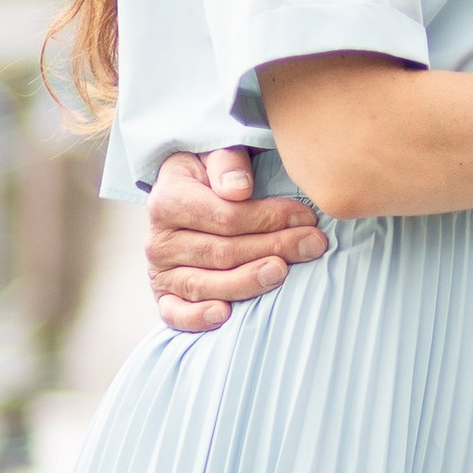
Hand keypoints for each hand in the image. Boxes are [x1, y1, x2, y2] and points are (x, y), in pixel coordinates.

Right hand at [143, 149, 328, 333]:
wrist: (182, 195)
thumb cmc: (209, 175)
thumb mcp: (215, 154)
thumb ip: (227, 162)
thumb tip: (239, 189)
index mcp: (168, 200)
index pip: (226, 217)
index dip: (269, 218)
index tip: (306, 216)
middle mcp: (159, 240)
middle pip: (222, 252)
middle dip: (273, 248)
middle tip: (313, 244)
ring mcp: (160, 271)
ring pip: (206, 284)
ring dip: (248, 282)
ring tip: (283, 273)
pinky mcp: (165, 296)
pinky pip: (176, 314)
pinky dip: (198, 318)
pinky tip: (225, 315)